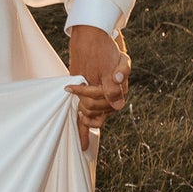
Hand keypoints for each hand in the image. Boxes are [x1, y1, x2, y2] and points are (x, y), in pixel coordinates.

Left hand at [68, 24, 129, 142]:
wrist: (95, 45)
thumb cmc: (106, 52)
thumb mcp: (114, 61)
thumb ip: (118, 73)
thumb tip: (119, 81)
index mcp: (121, 90)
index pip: (106, 100)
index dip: (87, 94)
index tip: (72, 87)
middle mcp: (115, 99)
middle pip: (99, 109)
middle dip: (86, 101)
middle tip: (74, 91)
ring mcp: (105, 103)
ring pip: (95, 117)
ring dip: (85, 114)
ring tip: (78, 107)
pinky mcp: (95, 105)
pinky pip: (92, 122)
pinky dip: (86, 134)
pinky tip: (82, 146)